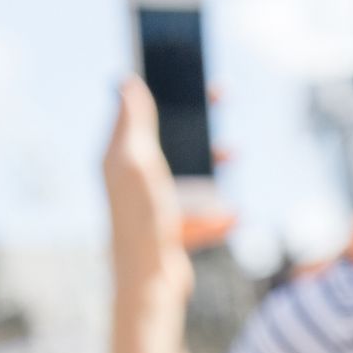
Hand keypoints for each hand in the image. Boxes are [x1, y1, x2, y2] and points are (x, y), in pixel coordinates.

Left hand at [102, 78, 233, 318]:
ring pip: (187, 174)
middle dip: (193, 119)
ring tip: (233, 152)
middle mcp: (132, 179)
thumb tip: (124, 81)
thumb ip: (134, 123)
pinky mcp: (169, 231)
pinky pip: (197, 215)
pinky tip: (231, 215)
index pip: (137, 109)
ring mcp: (151, 206)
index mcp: (119, 157)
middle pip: (167, 137)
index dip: (160, 86)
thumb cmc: (141, 222)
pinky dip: (214, 214)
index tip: (185, 66)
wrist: (150, 287)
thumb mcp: (137, 163)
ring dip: (210, 166)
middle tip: (219, 94)